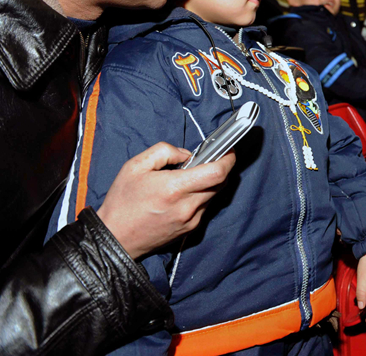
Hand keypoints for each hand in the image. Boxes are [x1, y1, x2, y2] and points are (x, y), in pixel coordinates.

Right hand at [96, 142, 234, 258]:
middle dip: (220, 169)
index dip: (228, 160)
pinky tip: (184, 194)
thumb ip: (165, 151)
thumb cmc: (122, 201)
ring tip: (191, 178)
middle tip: (208, 161)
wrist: (114, 238)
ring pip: (214, 195)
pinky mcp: (190, 230)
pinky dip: (201, 196)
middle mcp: (187, 206)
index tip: (227, 151)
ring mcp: (191, 220)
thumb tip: (187, 155)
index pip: (217, 173)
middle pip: (221, 183)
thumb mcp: (136, 166)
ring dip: (210, 183)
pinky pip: (205, 207)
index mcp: (174, 188)